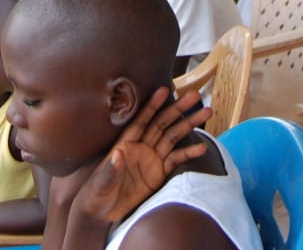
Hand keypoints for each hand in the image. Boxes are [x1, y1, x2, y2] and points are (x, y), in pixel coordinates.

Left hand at [71, 87, 211, 225]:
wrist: (102, 212)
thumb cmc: (96, 194)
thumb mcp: (100, 184)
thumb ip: (110, 170)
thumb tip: (117, 155)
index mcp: (125, 143)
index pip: (141, 121)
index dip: (152, 106)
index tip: (164, 90)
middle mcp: (140, 146)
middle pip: (162, 124)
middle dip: (178, 109)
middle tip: (194, 96)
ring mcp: (151, 158)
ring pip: (173, 137)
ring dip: (188, 125)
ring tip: (206, 112)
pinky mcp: (159, 173)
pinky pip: (176, 160)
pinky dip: (189, 153)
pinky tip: (202, 147)